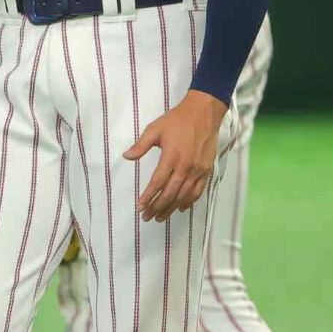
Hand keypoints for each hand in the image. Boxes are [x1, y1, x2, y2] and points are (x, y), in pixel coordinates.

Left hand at [124, 90, 226, 222]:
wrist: (203, 113)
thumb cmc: (177, 120)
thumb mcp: (155, 129)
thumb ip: (141, 145)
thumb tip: (126, 156)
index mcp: (171, 157)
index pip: (158, 182)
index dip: (148, 197)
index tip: (140, 207)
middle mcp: (185, 167)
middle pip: (170, 193)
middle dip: (157, 207)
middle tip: (147, 217)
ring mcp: (197, 170)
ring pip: (183, 196)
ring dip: (171, 208)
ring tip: (160, 217)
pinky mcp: (206, 170)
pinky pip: (197, 192)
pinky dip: (188, 202)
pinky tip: (180, 208)